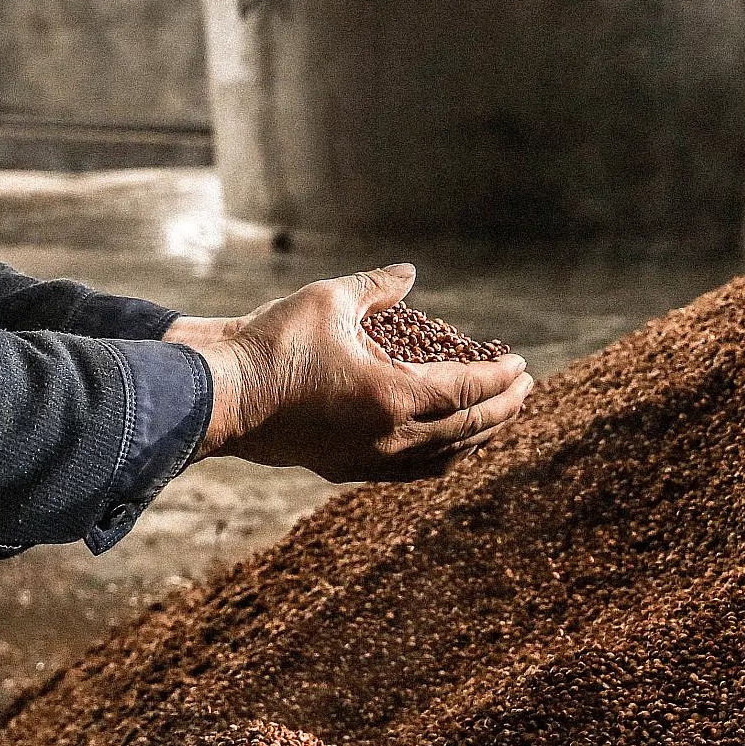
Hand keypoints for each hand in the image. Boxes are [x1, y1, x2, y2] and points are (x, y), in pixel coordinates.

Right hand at [164, 264, 532, 482]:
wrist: (220, 396)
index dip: (501, 378)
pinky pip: (412, 471)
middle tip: (524, 389)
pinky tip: (444, 444)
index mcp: (394, 397)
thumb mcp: (330, 299)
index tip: (523, 365)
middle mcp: (390, 438)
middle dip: (503, 409)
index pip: (468, 390)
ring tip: (494, 417)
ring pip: (443, 458)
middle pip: (468, 430)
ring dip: (477, 437)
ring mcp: (369, 461)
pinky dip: (442, 455)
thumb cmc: (274, 344)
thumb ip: (377, 286)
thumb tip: (409, 274)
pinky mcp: (346, 469)